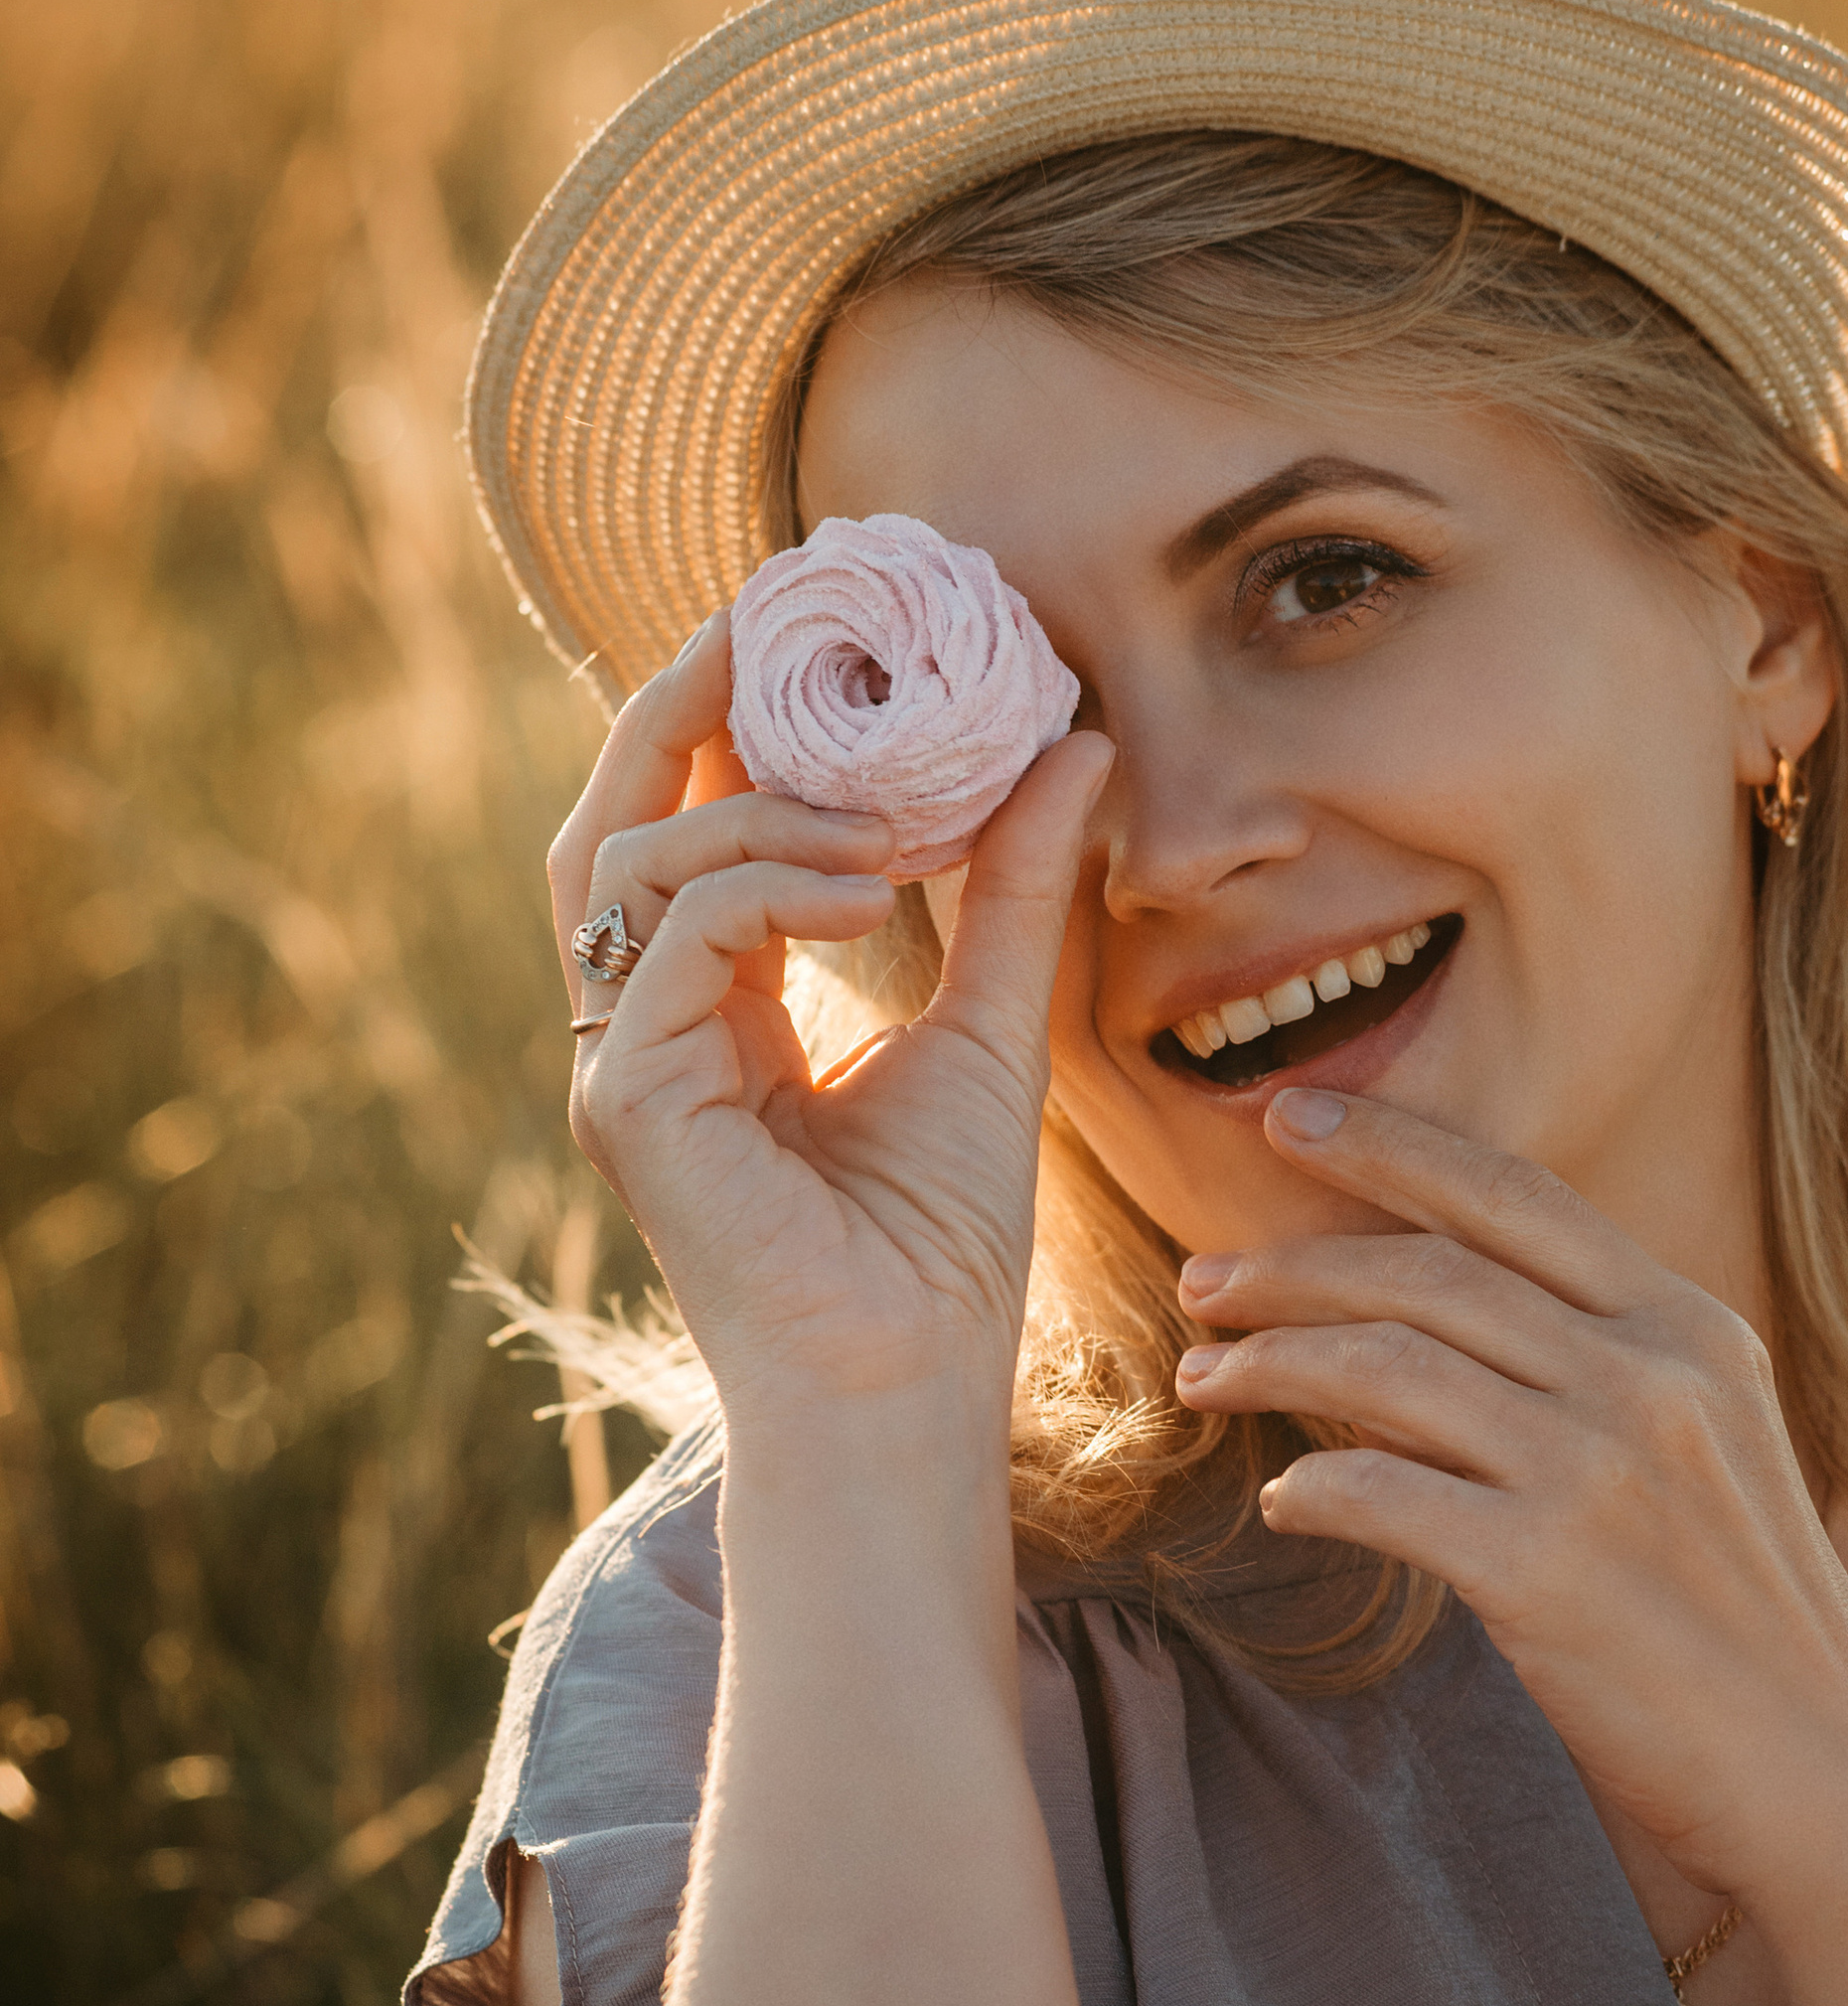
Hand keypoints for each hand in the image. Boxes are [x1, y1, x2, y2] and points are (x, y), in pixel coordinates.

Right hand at [548, 615, 1111, 1436]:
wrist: (913, 1387)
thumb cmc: (940, 1244)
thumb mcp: (995, 1024)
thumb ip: (1016, 887)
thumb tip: (1076, 741)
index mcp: (716, 1005)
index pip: (691, 827)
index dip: (733, 720)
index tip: (812, 630)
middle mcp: (647, 1025)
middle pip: (615, 820)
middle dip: (682, 704)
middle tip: (775, 618)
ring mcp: (623, 1064)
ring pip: (631, 862)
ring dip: (764, 808)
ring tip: (891, 818)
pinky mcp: (628, 1102)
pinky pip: (674, 937)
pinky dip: (765, 883)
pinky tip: (869, 891)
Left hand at [1171, 1086, 1847, 1903]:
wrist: (1830, 1780)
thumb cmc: (1745, 1628)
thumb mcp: (1699, 1455)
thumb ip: (1588, 1376)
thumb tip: (1402, 1335)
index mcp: (1690, 1328)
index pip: (1513, 1194)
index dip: (1391, 1144)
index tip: (1285, 1115)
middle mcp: (1651, 1376)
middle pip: (1427, 1271)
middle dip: (1292, 1264)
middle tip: (1201, 1281)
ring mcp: (1601, 1470)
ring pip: (1386, 1368)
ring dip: (1271, 1364)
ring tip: (1202, 1379)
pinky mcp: (1549, 1572)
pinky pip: (1382, 1495)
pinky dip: (1314, 1489)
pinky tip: (1284, 1504)